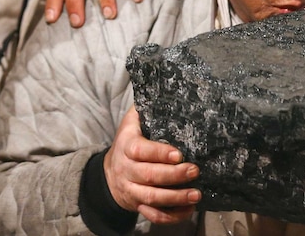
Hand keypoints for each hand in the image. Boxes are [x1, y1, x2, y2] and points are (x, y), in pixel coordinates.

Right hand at [104, 108, 200, 223]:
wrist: (109, 172)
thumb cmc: (129, 141)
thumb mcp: (132, 122)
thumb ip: (145, 108)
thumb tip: (162, 87)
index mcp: (126, 146)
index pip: (140, 151)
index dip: (159, 153)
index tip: (178, 154)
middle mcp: (126, 170)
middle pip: (149, 176)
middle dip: (174, 176)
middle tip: (195, 171)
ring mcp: (131, 190)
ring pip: (152, 198)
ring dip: (175, 198)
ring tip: (196, 194)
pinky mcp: (137, 205)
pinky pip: (153, 215)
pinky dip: (171, 216)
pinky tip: (188, 210)